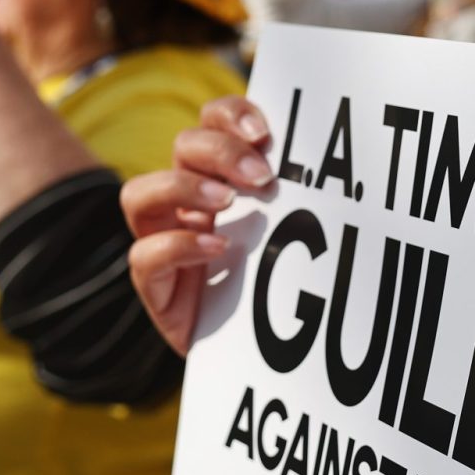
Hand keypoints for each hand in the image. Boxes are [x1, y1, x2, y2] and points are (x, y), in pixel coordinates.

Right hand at [122, 95, 277, 355]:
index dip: (230, 114)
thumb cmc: (281, 289)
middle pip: (181, 148)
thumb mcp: (292, 237)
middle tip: (261, 176)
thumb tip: (335, 170)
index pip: (210, 122)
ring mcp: (162, 242)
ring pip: (139, 193)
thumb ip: (300, 202)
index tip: (266, 132)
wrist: (262, 359)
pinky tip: (217, 251)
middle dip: (219, 153)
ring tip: (226, 203)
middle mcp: (184, 203)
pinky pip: (143, 257)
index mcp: (218, 178)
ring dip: (184, 188)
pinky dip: (178, 248)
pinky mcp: (155, 288)